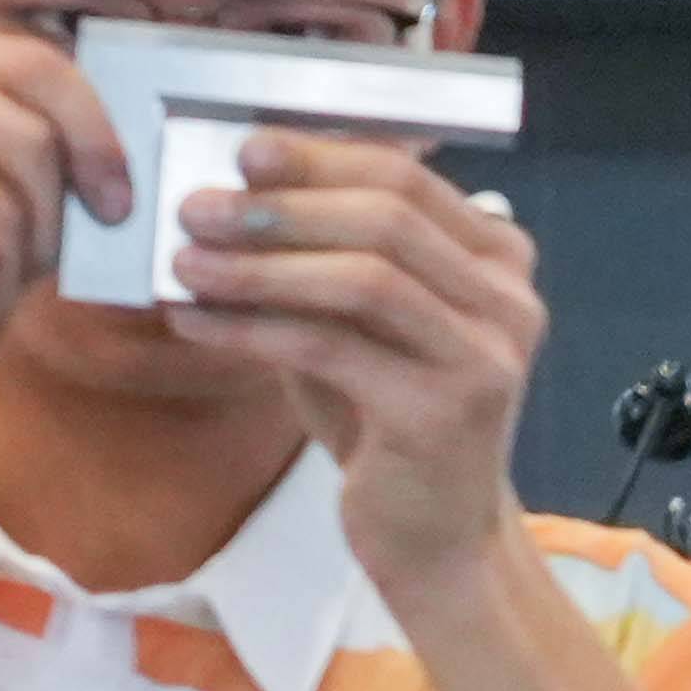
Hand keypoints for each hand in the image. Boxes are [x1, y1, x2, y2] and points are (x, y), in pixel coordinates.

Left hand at [162, 128, 546, 567]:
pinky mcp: (442, 414)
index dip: (320, 157)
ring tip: (184, 263)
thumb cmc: (389, 425)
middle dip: (282, 206)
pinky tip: (194, 322)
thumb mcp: (363, 323)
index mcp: (498, 259)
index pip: (406, 178)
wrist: (437, 540)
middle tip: (196, 207)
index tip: (242, 150)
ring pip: (362, 279)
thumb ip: (328, 255)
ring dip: (260, 266)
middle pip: (387, 218)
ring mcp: (484, 357)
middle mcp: (507, 301)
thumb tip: (238, 182)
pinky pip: (331, 348)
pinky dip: (252, 328)